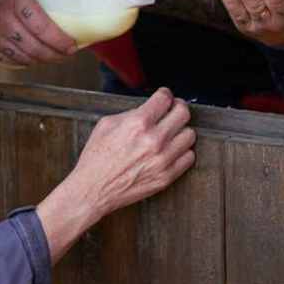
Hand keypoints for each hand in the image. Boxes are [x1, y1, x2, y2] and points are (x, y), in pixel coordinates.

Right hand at [0, 0, 82, 66]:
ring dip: (39, 61)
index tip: (73, 46)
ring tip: (53, 56)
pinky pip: (5, 58)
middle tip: (66, 54)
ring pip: (19, 56)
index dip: (59, 41)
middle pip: (31, 46)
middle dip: (53, 55)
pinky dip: (21, 62)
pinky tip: (32, 57)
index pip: (40, 26)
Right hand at [35, 88, 195, 262]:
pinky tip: (172, 150)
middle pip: (183, 113)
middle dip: (178, 107)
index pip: (165, 99)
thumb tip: (148, 109)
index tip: (165, 97)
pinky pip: (189, 157)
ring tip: (172, 132)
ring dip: (181, 130)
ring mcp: (163, 159)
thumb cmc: (97, 158)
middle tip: (173, 110)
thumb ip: (131, 113)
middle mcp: (154, 140)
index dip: (165, 94)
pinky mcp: (167, 176)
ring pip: (190, 135)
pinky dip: (182, 151)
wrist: (93, 189)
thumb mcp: (106, 124)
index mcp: (138, 123)